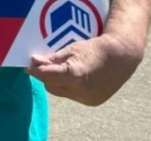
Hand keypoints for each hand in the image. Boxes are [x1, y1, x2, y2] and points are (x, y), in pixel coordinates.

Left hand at [26, 33, 142, 105]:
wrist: (122, 57)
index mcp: (75, 75)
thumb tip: (34, 62)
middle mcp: (81, 91)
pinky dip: (69, 86)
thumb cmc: (96, 48)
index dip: (36, 71)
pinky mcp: (92, 102)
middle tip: (43, 65)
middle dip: (46, 75)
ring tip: (59, 69)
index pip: (47, 76)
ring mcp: (87, 98)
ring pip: (61, 92)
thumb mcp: (72, 49)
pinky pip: (72, 95)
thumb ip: (52, 59)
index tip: (28, 65)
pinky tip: (72, 77)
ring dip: (57, 82)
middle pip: (52, 85)